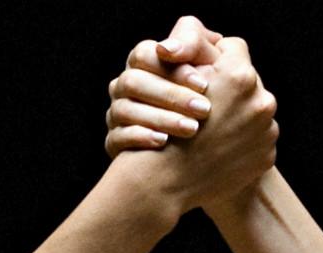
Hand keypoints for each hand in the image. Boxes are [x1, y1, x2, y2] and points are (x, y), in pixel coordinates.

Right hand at [106, 16, 223, 156]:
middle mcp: (124, 86)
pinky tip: (163, 142)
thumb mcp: (207, 61)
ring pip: (125, 110)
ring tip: (191, 128)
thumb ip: (193, 41)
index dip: (172, 69)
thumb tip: (167, 48)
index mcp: (142, 63)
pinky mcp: (115, 141)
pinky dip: (141, 137)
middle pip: (133, 82)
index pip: (143, 55)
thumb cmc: (206, 91)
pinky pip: (118, 137)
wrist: (204, 138)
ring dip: (160, 118)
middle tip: (204, 109)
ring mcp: (117, 114)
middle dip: (171, 95)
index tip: (204, 84)